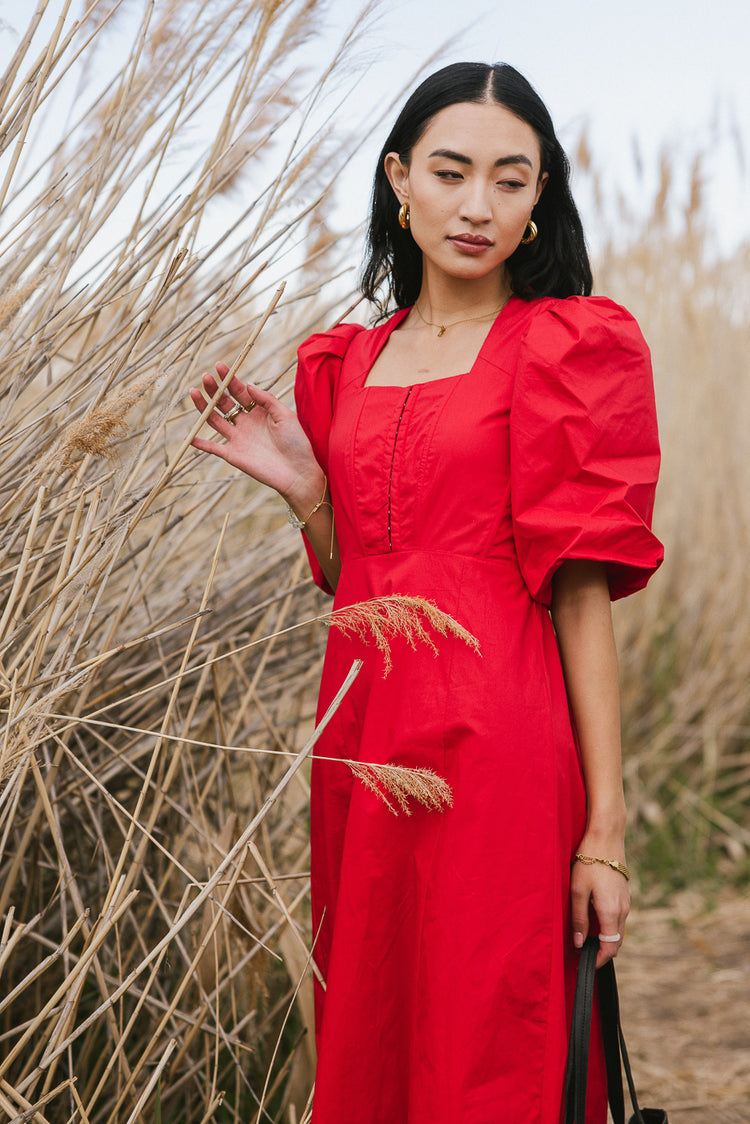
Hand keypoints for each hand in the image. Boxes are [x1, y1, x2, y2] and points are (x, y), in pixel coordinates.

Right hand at [189, 364, 323, 502]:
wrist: (299, 472)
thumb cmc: (297, 443)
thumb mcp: (285, 415)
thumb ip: (267, 400)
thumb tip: (248, 384)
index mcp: (259, 412)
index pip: (240, 392)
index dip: (229, 379)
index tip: (220, 366)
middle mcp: (246, 423)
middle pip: (224, 403)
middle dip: (214, 390)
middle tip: (206, 377)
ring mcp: (238, 439)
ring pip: (215, 420)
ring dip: (203, 407)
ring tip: (194, 392)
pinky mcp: (234, 455)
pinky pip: (213, 448)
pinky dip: (200, 443)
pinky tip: (188, 436)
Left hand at [570, 840, 630, 968]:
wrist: (606, 836)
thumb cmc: (588, 861)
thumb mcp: (577, 891)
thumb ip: (579, 919)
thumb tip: (579, 944)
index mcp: (612, 911)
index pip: (611, 947)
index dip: (600, 960)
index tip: (587, 964)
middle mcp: (624, 909)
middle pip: (616, 940)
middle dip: (603, 950)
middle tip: (584, 952)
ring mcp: (627, 900)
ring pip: (619, 928)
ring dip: (606, 936)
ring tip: (587, 936)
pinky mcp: (625, 892)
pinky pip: (620, 916)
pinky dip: (610, 924)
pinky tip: (595, 917)